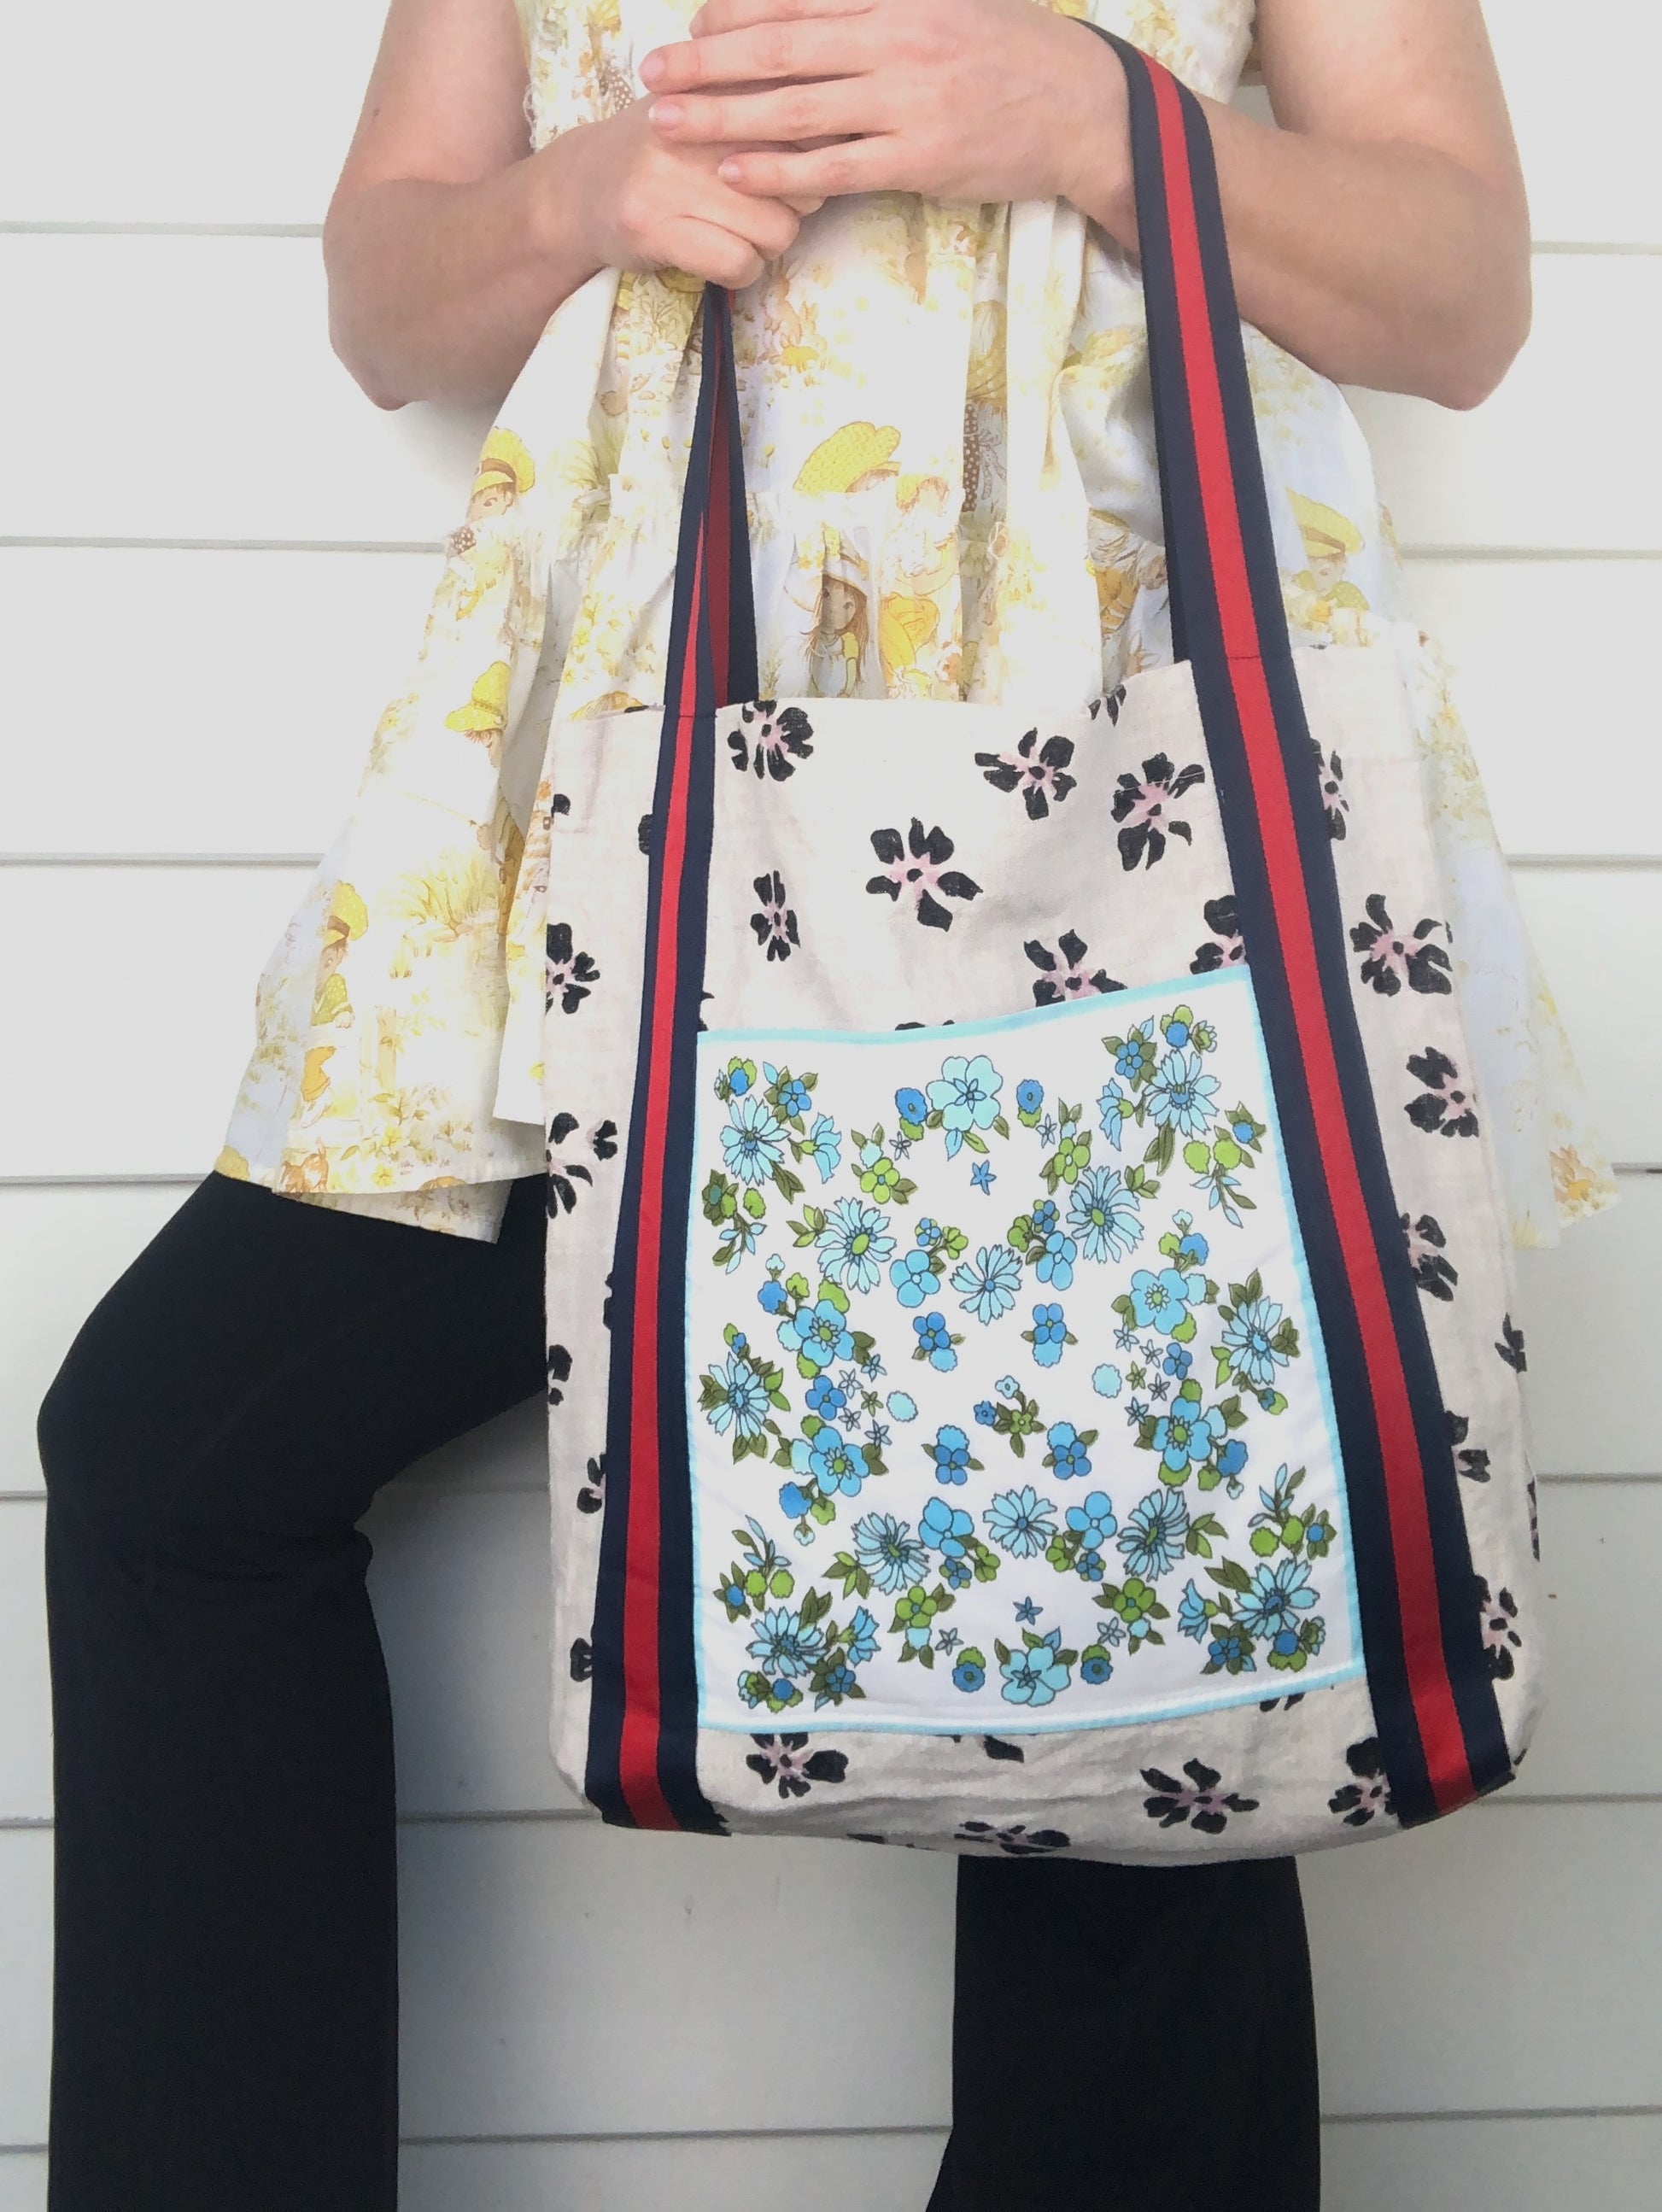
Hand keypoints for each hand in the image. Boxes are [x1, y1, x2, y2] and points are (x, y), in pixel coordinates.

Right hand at [561, 97, 822, 287]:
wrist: (580, 190)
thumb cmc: (663, 151)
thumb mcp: (710, 108)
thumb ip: (767, 108)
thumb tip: (841, 131)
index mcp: (716, 86)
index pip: (802, 124)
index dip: (812, 159)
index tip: (792, 172)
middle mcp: (694, 124)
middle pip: (801, 181)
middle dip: (794, 206)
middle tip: (761, 207)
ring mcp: (670, 177)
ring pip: (776, 229)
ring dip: (768, 245)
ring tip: (739, 234)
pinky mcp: (654, 227)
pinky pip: (738, 261)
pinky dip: (743, 270)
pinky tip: (723, 258)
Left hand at [638, 0, 1129, 212]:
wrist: (1082, 107)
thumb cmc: (1010, 56)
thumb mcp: (946, 6)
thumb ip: (881, 6)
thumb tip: (820, 5)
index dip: (734, 11)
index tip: (689, 23)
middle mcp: (894, 39)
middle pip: (779, 48)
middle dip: (707, 59)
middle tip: (651, 71)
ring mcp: (906, 100)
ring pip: (795, 107)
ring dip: (723, 113)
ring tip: (668, 120)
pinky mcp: (920, 157)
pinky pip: (833, 166)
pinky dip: (779, 168)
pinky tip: (733, 168)